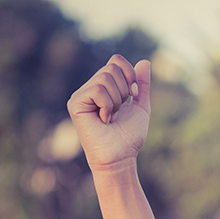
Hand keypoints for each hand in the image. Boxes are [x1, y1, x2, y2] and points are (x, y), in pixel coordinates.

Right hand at [66, 55, 151, 172]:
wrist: (120, 157)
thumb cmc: (129, 137)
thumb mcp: (140, 106)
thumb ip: (142, 85)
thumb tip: (144, 61)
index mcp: (104, 86)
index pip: (116, 61)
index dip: (129, 74)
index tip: (132, 95)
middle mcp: (90, 87)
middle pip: (112, 68)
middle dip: (124, 91)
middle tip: (118, 111)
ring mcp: (81, 94)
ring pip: (105, 78)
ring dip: (116, 101)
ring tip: (110, 117)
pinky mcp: (75, 102)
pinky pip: (97, 89)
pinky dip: (107, 105)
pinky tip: (103, 119)